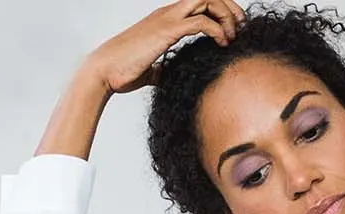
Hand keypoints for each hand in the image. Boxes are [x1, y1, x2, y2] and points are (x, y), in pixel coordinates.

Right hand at [79, 0, 245, 93]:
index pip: (198, 1)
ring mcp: (167, 19)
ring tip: (233, 34)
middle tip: (241, 26)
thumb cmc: (122, 71)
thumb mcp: (149, 68)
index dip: (220, 10)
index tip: (233, 28)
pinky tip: (222, 43)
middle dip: (229, 6)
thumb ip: (162, 68)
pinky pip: (201, 21)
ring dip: (226, 14)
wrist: (103, 72)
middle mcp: (167, 13)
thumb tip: (167, 76)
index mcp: (165, 18)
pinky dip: (217, 29)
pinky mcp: (167, 31)